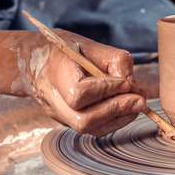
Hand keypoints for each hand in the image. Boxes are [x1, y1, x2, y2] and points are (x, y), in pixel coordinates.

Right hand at [8, 30, 145, 136]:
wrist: (35, 61)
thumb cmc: (65, 50)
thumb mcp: (90, 45)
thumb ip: (114, 61)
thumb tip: (132, 86)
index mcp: (55, 72)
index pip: (79, 93)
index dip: (105, 90)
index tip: (125, 82)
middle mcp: (53, 98)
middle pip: (83, 120)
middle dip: (115, 110)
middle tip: (139, 100)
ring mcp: (58, 114)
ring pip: (90, 129)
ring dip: (119, 119)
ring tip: (137, 104)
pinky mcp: (67, 121)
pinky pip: (92, 129)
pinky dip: (114, 122)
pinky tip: (126, 109)